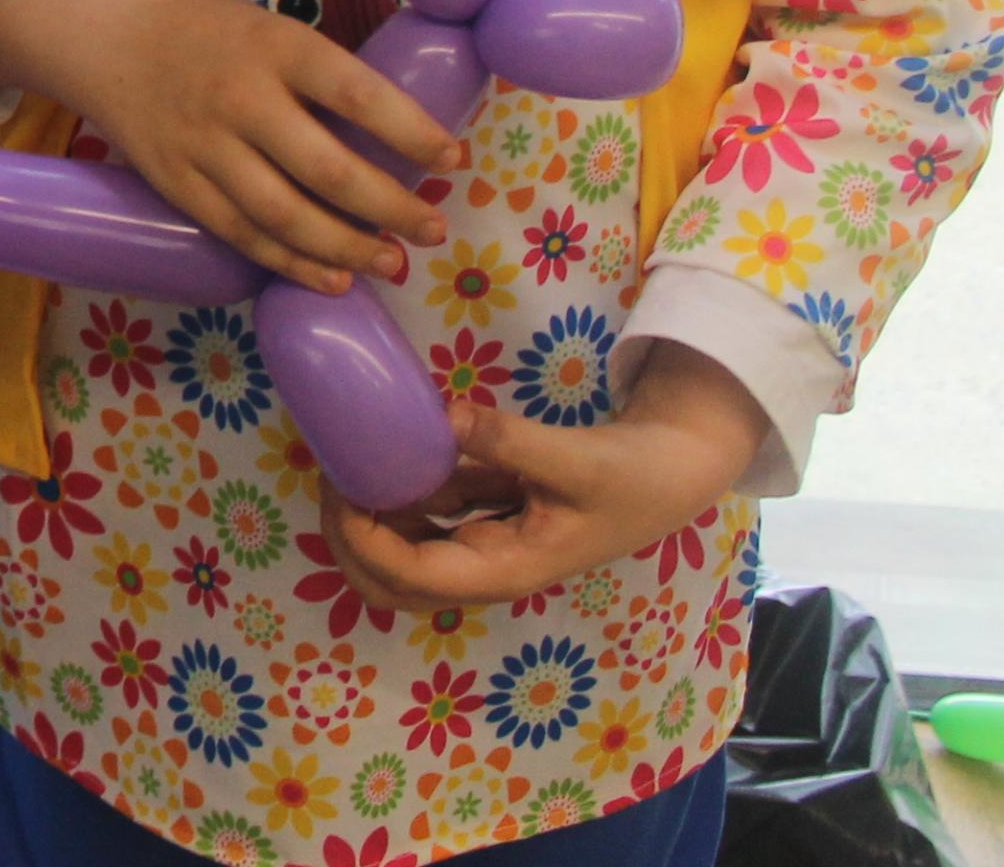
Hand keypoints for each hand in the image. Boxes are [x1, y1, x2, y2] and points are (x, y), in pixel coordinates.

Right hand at [0, 0, 463, 294]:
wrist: (103, 33)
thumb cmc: (204, 25)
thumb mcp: (266, 26)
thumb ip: (316, 77)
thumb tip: (391, 137)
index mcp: (273, 47)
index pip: (357, 93)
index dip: (412, 131)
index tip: (453, 158)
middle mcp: (240, 98)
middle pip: (327, 169)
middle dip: (390, 206)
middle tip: (431, 227)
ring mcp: (203, 146)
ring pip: (285, 215)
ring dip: (347, 247)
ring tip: (391, 262)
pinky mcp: (176, 183)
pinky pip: (240, 234)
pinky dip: (290, 264)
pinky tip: (331, 279)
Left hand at [321, 343, 766, 612]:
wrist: (669, 473)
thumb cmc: (630, 477)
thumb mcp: (575, 458)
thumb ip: (509, 440)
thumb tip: (443, 418)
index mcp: (505, 570)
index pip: (410, 576)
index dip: (363, 539)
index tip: (340, 484)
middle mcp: (486, 568)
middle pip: (392, 584)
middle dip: (350, 539)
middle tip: (333, 474)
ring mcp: (484, 547)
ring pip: (402, 553)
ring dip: (368, 516)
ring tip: (345, 457)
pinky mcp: (487, 520)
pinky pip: (427, 516)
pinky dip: (400, 492)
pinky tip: (389, 448)